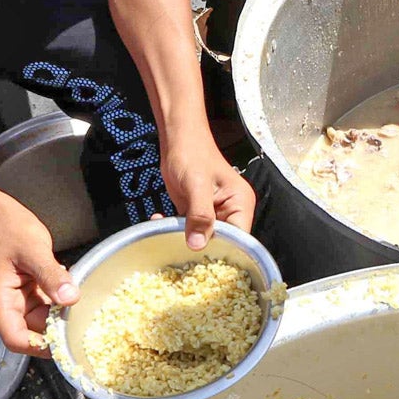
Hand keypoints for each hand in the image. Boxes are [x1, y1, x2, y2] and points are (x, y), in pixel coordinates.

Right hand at [0, 200, 76, 355]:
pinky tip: (76, 296)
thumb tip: (70, 299)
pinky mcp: (30, 294)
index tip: (64, 342)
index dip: (38, 346)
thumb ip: (51, 275)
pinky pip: (47, 308)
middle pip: (30, 334)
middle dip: (55, 333)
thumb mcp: (33, 250)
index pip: (15, 338)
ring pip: (41, 323)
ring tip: (83, 313)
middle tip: (82, 327)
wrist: (1, 217)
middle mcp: (7, 306)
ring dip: (60, 320)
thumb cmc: (11, 230)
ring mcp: (19, 301)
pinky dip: (61, 306)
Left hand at [159, 128, 254, 250]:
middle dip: (201, 247)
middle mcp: (230, 210)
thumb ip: (200, 215)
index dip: (225, 251)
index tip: (205, 261)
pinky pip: (188, 228)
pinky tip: (159, 220)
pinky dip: (173, 228)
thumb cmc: (192, 152)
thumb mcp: (197, 185)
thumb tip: (198, 244)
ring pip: (202, 237)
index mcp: (240, 203)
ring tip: (165, 233)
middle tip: (180, 250)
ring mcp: (213, 212)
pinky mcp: (196, 211)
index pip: (240, 238)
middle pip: (222, 241)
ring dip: (183, 237)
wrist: (177, 137)